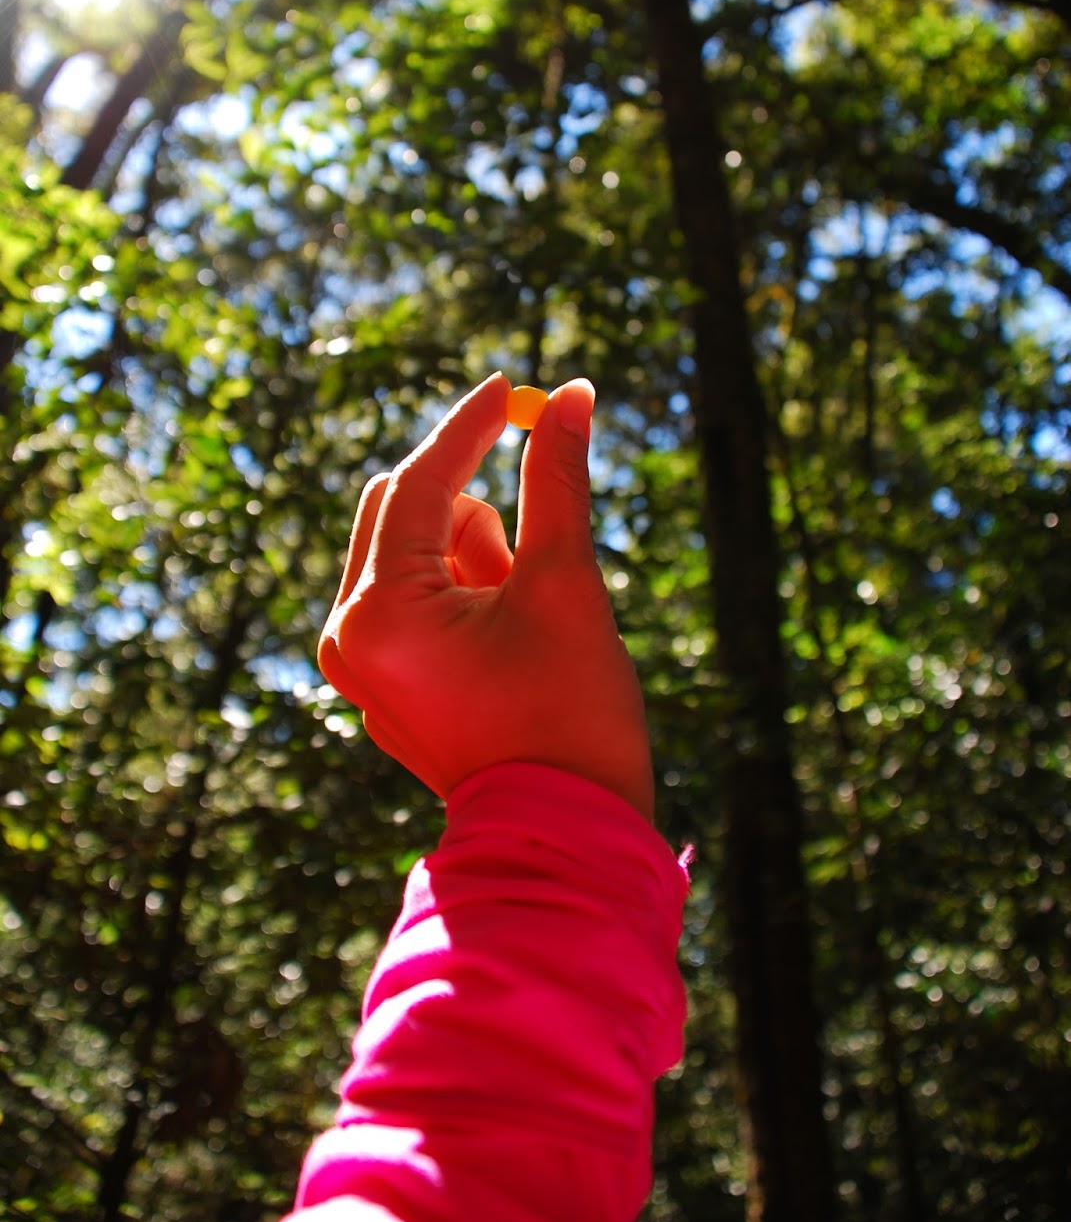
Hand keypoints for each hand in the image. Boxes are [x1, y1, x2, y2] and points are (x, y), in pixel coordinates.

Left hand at [317, 373, 654, 819]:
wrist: (565, 836)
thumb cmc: (572, 713)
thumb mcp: (566, 584)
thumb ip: (557, 481)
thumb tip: (569, 395)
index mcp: (380, 612)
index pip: (418, 485)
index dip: (468, 428)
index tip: (508, 386)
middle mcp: (348, 635)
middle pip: (400, 509)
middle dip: (471, 505)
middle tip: (527, 523)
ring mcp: (358, 664)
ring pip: (412, 553)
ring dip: (473, 555)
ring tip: (522, 617)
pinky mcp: (380, 682)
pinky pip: (412, 599)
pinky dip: (461, 591)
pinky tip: (504, 645)